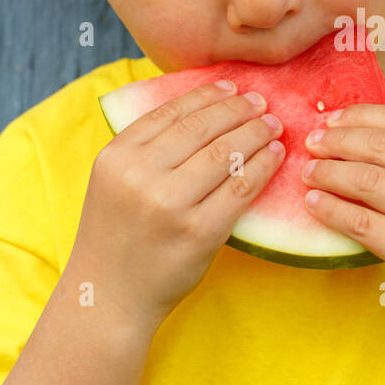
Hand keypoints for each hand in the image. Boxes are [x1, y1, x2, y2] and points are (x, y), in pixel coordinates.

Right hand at [74, 80, 285, 333]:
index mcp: (116, 156)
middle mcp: (140, 176)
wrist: (109, 297)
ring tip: (274, 125)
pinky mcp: (200, 232)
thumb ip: (145, 148)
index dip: (207, 95)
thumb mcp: (114, 182)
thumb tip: (202, 106)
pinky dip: (264, 165)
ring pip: (227, 153)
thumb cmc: (118, 236)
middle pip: (202, 127)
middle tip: (262, 102)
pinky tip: (275, 155)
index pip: (170, 111)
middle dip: (238, 109)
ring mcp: (170, 204)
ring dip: (257, 133)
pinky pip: (242, 187)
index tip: (231, 86)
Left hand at [300, 104, 384, 330]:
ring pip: (365, 180)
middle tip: (312, 144)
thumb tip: (360, 132)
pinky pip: (361, 223)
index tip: (331, 119)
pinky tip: (313, 204)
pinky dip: (330, 210)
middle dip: (337, 141)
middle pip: (378, 146)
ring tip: (309, 173)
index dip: (359, 116)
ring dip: (328, 173)